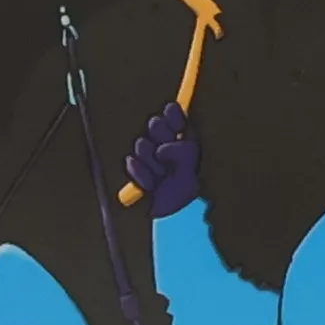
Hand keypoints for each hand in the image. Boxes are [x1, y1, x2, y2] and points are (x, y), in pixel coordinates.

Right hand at [124, 101, 201, 217]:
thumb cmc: (191, 185)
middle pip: (155, 123)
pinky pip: (132, 163)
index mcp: (182, 134)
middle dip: (162, 136)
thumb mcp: (192, 164)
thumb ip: (181, 151)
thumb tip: (161, 150)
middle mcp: (165, 140)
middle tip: (171, 148)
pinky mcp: (137, 169)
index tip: (178, 126)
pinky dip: (143, 175)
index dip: (174, 115)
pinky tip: (152, 185)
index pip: (173, 113)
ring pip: (142, 144)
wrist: (181, 212)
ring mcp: (149, 155)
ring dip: (153, 162)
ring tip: (163, 175)